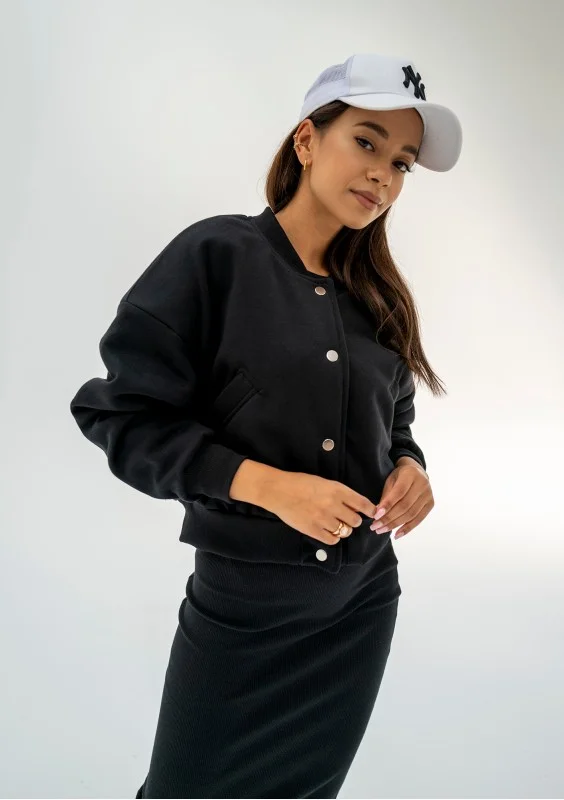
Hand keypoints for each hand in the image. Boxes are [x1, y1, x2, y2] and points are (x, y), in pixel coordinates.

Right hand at [261, 470, 378, 545]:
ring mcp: (323, 519)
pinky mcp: (313, 530)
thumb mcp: (324, 482)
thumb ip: (340, 493)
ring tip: (335, 524)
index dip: (370, 510)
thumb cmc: (300, 483)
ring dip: (343, 529)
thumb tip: (355, 506)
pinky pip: (332, 540)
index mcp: (337, 490)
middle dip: (353, 520)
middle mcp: (333, 505)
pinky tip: (327, 531)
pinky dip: (333, 537)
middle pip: (356, 521)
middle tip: (346, 518)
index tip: (372, 513)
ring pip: (345, 531)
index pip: (363, 504)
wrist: (279, 491)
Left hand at [370, 458, 433, 539]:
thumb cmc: (399, 477)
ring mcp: (428, 494)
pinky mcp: (430, 504)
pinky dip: (407, 528)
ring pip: (411, 514)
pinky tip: (397, 534)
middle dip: (389, 518)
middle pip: (405, 506)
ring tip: (381, 530)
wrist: (417, 473)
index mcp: (410, 474)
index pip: (398, 492)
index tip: (375, 516)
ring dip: (395, 525)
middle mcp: (422, 484)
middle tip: (375, 526)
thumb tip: (377, 514)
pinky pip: (419, 519)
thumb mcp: (390, 481)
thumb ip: (386, 496)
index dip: (387, 505)